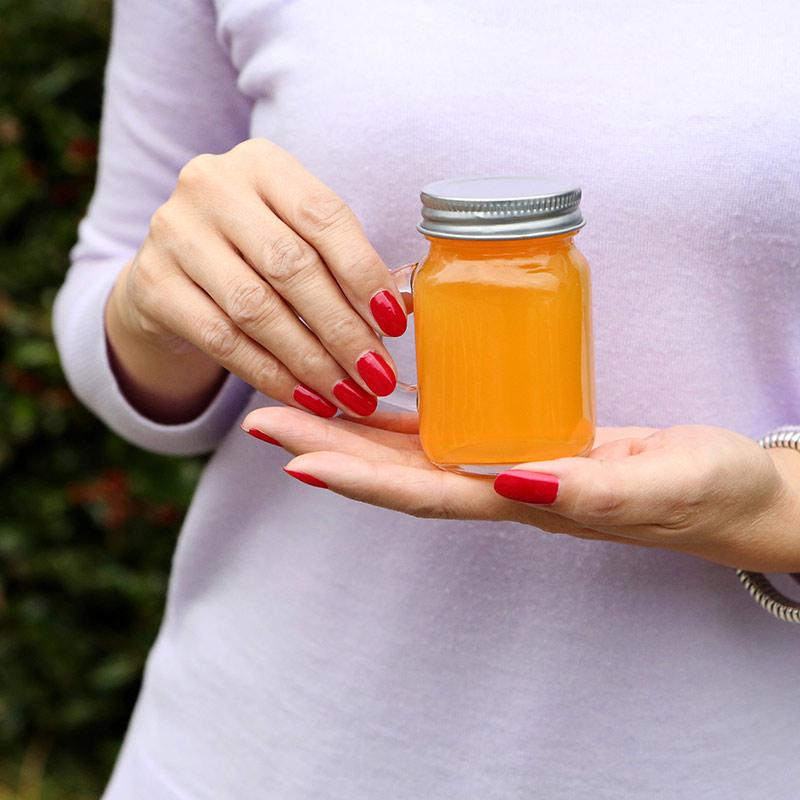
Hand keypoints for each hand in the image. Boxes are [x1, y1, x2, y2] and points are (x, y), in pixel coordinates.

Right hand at [106, 138, 404, 421]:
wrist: (171, 269)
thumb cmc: (254, 251)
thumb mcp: (296, 236)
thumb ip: (344, 262)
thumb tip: (403, 307)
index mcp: (263, 163)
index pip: (324, 216)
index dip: (364, 274)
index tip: (395, 323)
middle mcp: (212, 186)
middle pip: (291, 267)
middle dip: (343, 330)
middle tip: (378, 376)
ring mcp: (174, 232)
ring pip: (256, 309)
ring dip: (312, 361)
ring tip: (349, 395)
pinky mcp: (152, 284)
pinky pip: (223, 340)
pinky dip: (271, 375)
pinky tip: (306, 397)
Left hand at [241, 407, 799, 571]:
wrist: (723, 492)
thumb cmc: (699, 490)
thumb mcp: (656, 490)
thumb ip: (591, 492)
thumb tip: (514, 481)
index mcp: (522, 501)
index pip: (421, 493)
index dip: (356, 479)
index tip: (295, 458)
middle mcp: (497, 486)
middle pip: (394, 472)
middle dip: (326, 447)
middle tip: (261, 419)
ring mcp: (502, 465)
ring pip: (408, 450)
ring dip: (347, 429)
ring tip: (292, 400)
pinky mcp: (517, 439)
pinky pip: (443, 427)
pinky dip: (397, 416)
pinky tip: (367, 394)